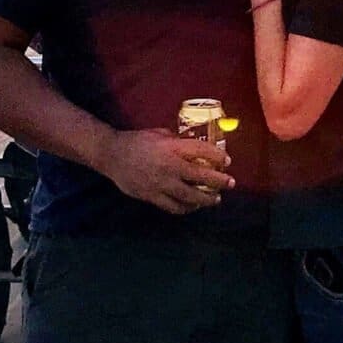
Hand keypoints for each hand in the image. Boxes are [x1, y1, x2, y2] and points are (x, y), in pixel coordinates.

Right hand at [99, 128, 233, 214]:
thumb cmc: (138, 141)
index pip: (202, 152)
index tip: (227, 161)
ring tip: (215, 199)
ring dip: (206, 200)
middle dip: (219, 182)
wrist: (112, 155)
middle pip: (201, 177)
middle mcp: (169, 166)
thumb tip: (196, 148)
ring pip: (190, 197)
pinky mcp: (152, 196)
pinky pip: (174, 207)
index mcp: (172, 147)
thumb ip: (178, 141)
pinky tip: (193, 206)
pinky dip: (186, 208)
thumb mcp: (160, 134)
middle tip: (230, 183)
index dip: (218, 157)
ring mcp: (161, 184)